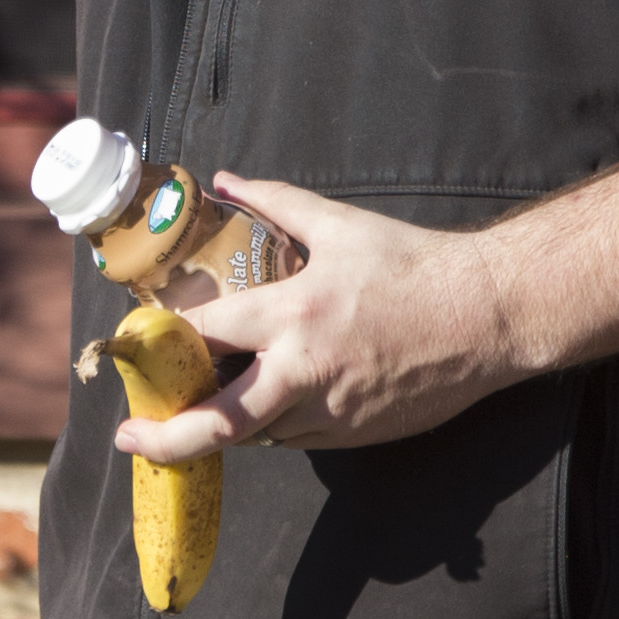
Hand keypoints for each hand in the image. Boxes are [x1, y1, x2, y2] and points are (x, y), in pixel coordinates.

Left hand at [114, 174, 528, 466]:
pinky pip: (297, 438)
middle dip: (166, 437)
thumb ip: (275, 202)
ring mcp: (331, 412)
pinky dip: (273, 425)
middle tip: (131, 438)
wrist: (488, 316)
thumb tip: (226, 180)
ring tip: (197, 409)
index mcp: (295, 314)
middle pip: (219, 422)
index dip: (167, 340)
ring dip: (225, 424)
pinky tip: (268, 400)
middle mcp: (305, 372)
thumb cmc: (415, 265)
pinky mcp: (356, 436)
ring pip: (257, 435)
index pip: (208, 334)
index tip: (140, 345)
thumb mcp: (340, 224)